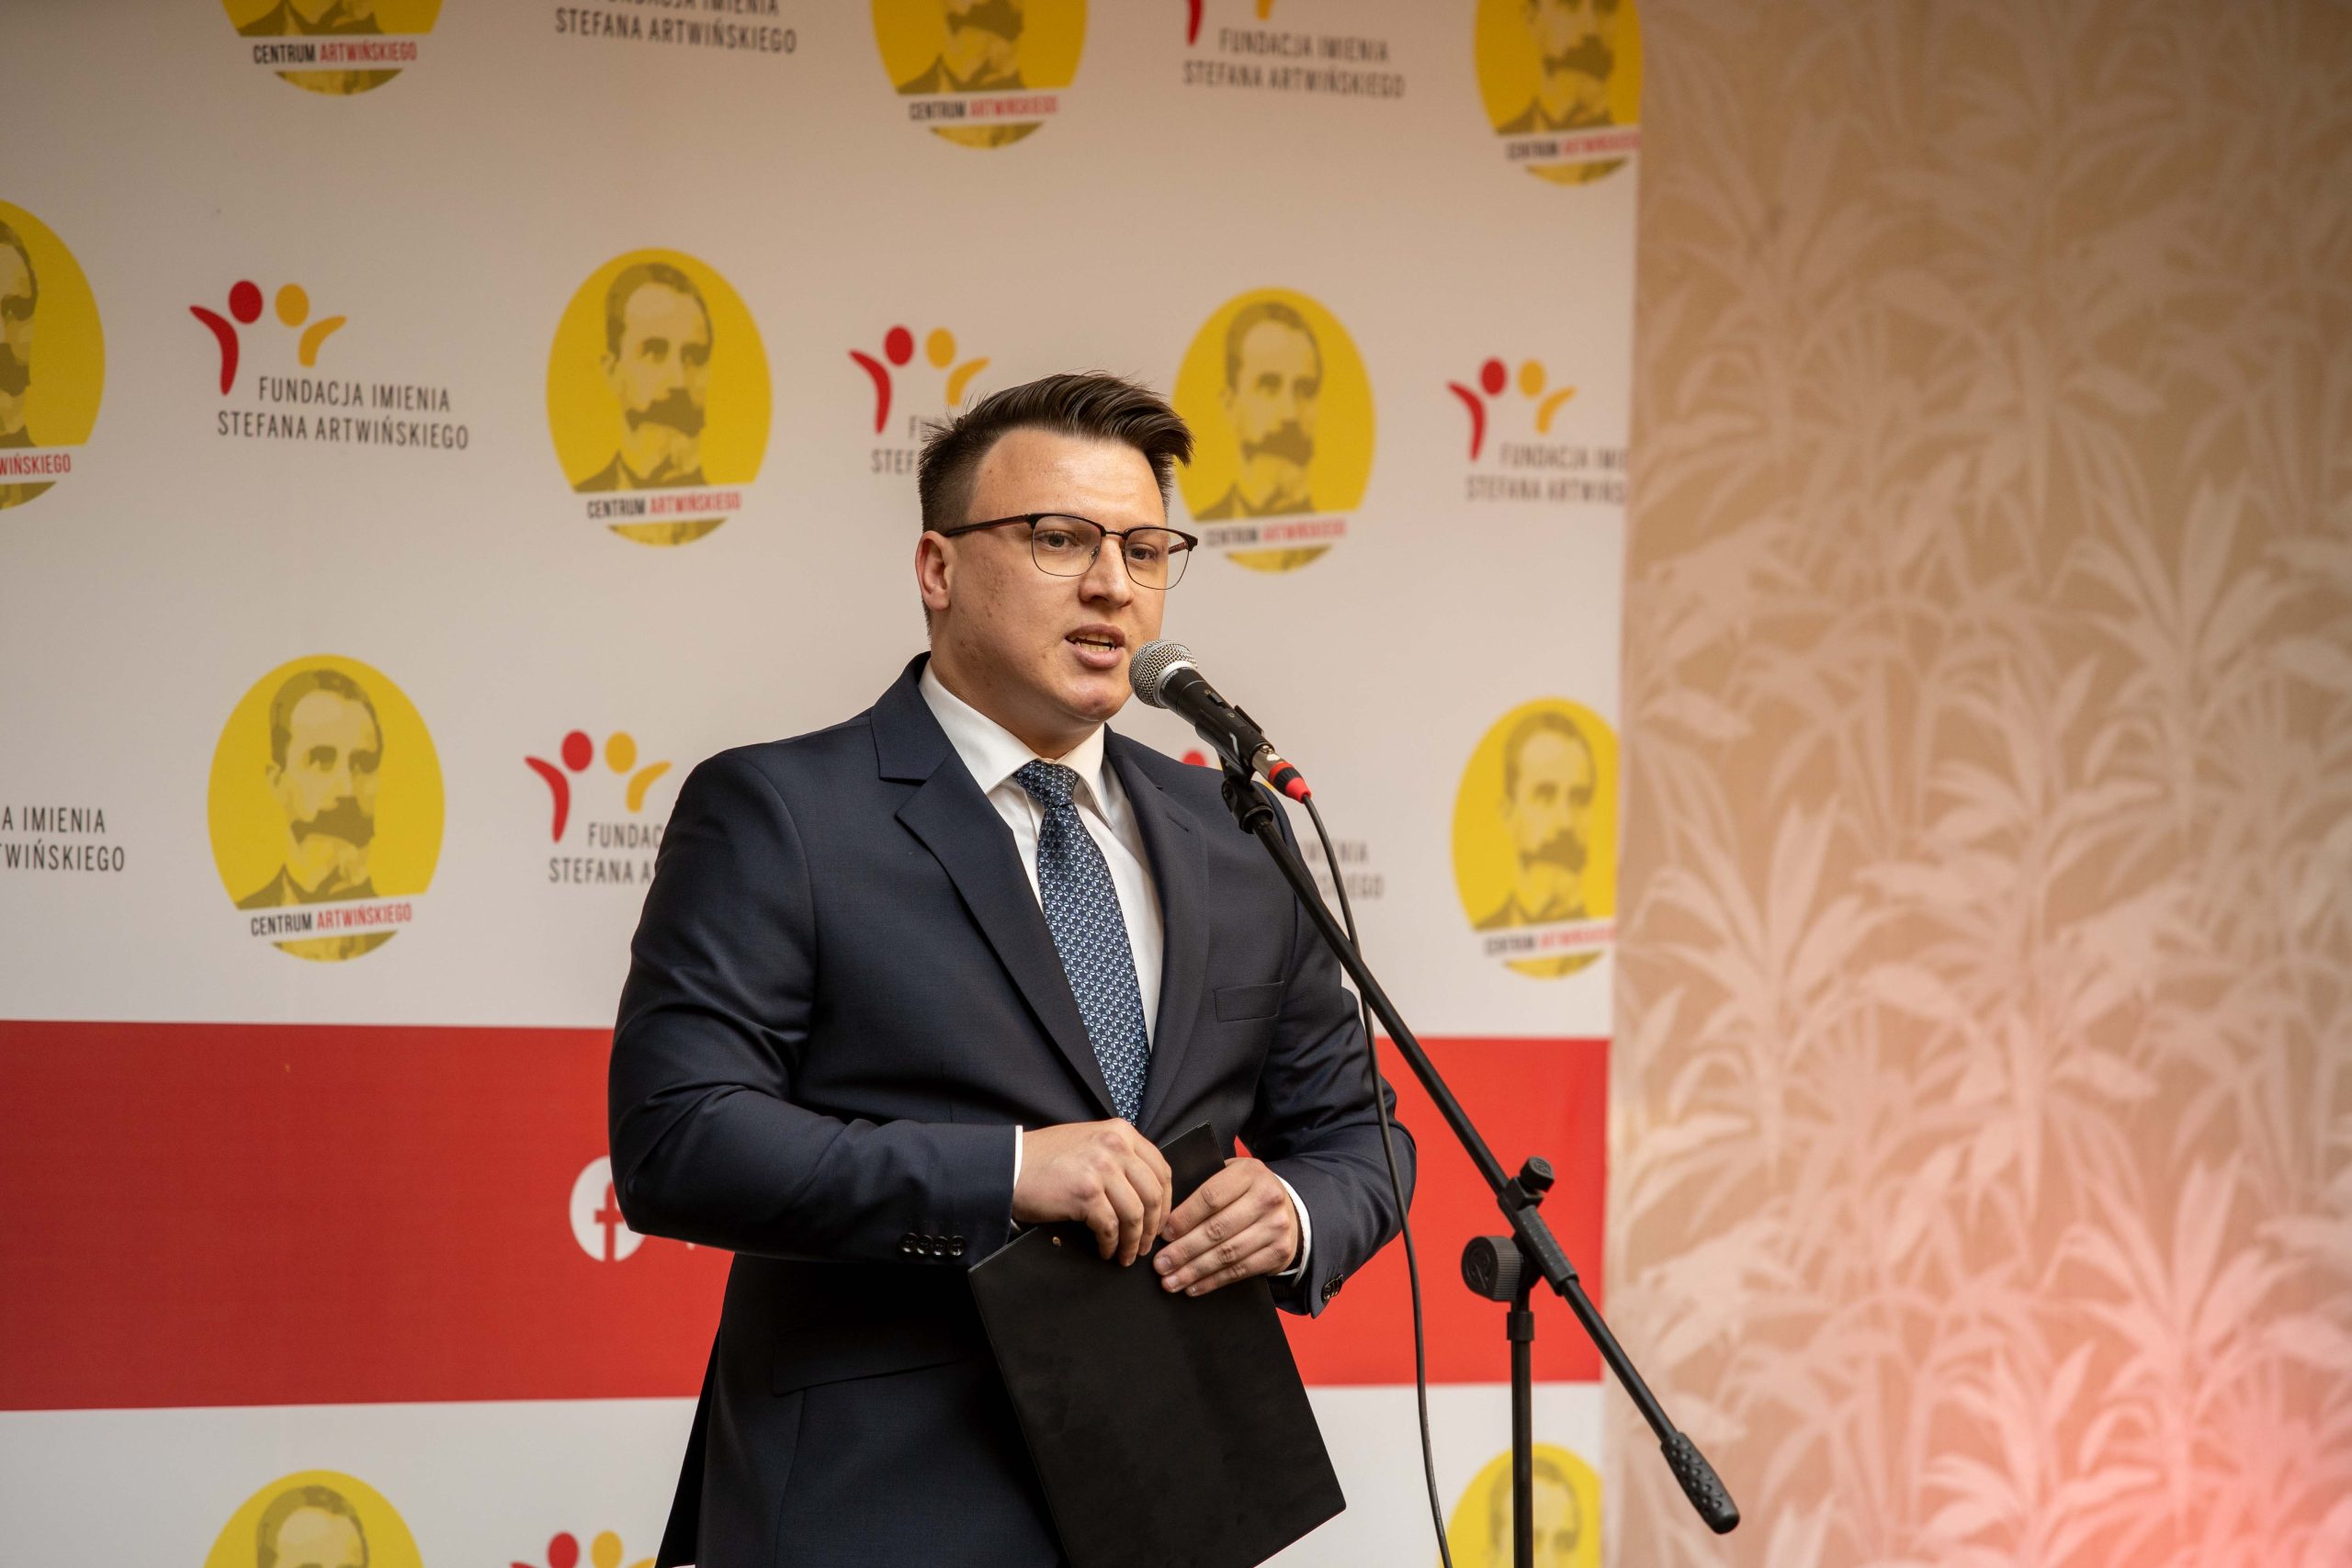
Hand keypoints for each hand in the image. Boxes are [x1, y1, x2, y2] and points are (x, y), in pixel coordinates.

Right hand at [1014, 1119, 1172, 1265]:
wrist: (1008, 1165)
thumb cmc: (1047, 1159)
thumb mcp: (1091, 1143)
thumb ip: (1120, 1157)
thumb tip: (1147, 1193)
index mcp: (1121, 1132)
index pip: (1161, 1170)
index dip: (1166, 1203)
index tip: (1160, 1223)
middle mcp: (1115, 1145)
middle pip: (1154, 1194)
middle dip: (1153, 1227)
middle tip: (1146, 1246)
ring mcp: (1101, 1168)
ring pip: (1136, 1214)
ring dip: (1133, 1241)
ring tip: (1126, 1255)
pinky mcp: (1086, 1192)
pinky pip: (1110, 1227)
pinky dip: (1111, 1244)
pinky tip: (1106, 1251)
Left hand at [1153, 1158, 1298, 1295]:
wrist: (1287, 1209)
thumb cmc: (1246, 1192)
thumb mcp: (1231, 1177)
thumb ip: (1204, 1189)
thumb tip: (1164, 1219)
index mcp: (1249, 1173)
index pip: (1210, 1197)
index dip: (1184, 1218)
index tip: (1163, 1235)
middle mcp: (1267, 1198)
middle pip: (1217, 1229)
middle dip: (1184, 1250)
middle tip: (1160, 1264)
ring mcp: (1276, 1227)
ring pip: (1227, 1253)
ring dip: (1194, 1270)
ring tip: (1171, 1281)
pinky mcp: (1279, 1252)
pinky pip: (1240, 1270)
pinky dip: (1213, 1281)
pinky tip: (1194, 1286)